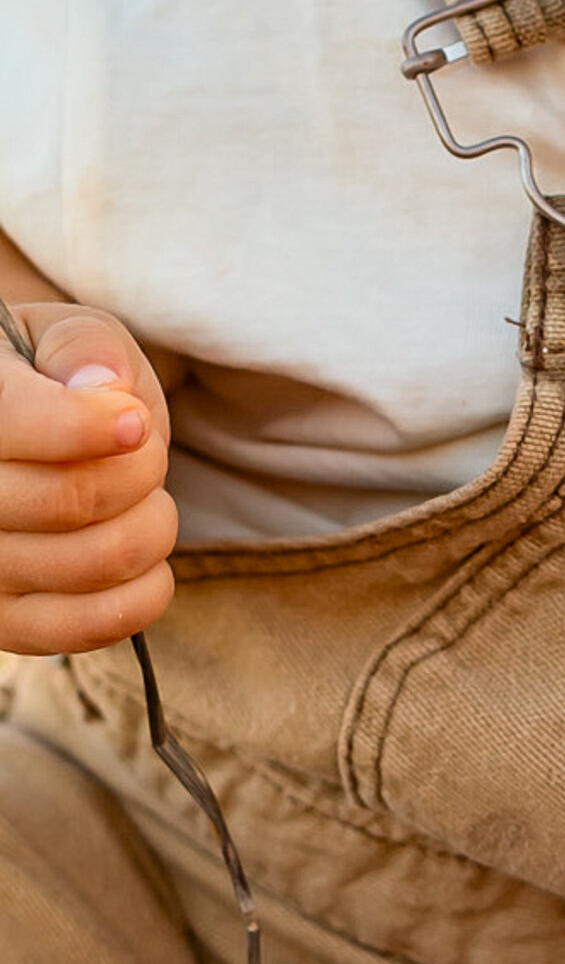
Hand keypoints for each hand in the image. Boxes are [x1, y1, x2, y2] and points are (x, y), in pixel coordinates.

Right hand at [0, 297, 177, 653]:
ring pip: (93, 562)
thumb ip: (83, 347)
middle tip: (144, 451)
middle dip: (141, 469)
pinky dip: (142, 595)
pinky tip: (147, 561)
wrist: (21, 441)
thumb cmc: (50, 379)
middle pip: (74, 498)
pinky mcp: (2, 624)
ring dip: (151, 525)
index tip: (135, 422)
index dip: (92, 426)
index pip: (20, 424)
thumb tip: (104, 388)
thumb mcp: (63, 335)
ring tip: (144, 499)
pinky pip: (86, 628)